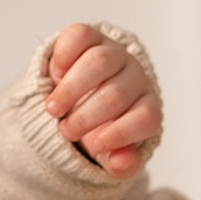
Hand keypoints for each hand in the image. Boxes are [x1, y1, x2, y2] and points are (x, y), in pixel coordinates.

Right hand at [43, 23, 162, 174]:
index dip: (120, 134)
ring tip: (53, 110)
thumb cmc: (100, 127)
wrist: (82, 98)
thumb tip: (120, 162)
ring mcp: (114, 53)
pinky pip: (79, 37)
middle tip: (66, 132)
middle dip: (86, 117)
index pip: (145, 118)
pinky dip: (64, 56)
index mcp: (147, 107)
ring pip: (98, 62)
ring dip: (71, 89)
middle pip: (116, 94)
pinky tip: (55, 75)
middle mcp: (135, 77)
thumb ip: (119, 163)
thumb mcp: (110, 152)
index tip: (93, 146)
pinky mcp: (91, 36)